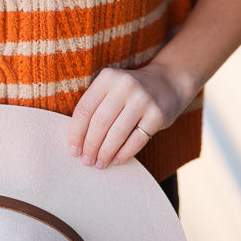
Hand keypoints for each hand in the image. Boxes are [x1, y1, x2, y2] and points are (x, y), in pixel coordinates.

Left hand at [67, 63, 188, 168]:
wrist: (168, 83)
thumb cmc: (129, 92)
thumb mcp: (111, 88)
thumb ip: (95, 107)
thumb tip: (77, 142)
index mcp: (108, 77)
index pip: (85, 109)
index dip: (76, 133)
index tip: (73, 150)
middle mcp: (125, 85)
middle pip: (100, 123)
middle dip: (90, 146)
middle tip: (86, 161)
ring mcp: (143, 99)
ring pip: (117, 134)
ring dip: (105, 153)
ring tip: (100, 163)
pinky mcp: (158, 115)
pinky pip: (137, 140)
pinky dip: (124, 154)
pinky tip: (117, 160)